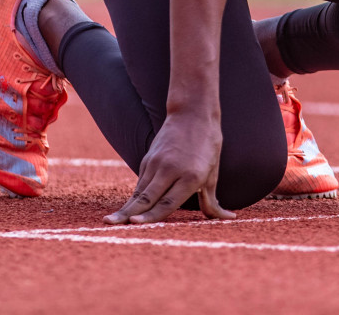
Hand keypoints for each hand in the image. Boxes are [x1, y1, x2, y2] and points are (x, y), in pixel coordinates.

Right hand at [105, 111, 235, 224]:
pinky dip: (135, 197)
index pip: (167, 202)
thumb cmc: (208, 146)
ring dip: (126, 207)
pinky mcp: (148, 158)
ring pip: (139, 191)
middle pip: (146, 198)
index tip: (134, 223)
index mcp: (190, 176)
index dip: (150, 215)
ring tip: (110, 221)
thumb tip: (228, 218)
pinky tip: (126, 210)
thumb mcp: (213, 174)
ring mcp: (156, 162)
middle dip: (128, 214)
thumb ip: (212, 201)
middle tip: (110, 225)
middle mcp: (170, 169)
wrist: (192, 113)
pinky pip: (141, 182)